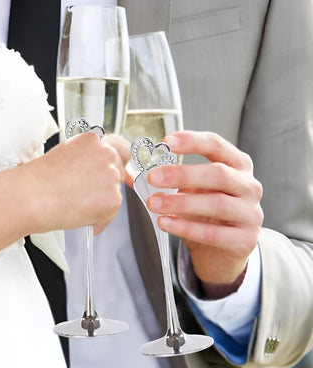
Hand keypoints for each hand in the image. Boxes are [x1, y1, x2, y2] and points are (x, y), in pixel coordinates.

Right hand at [24, 132, 129, 234]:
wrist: (30, 196)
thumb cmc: (39, 179)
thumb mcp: (64, 154)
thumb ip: (86, 156)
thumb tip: (95, 168)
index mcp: (93, 139)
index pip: (121, 146)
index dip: (118, 160)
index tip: (118, 169)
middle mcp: (106, 154)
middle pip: (119, 171)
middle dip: (106, 184)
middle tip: (84, 193)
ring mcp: (111, 176)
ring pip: (114, 193)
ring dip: (100, 202)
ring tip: (74, 203)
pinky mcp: (113, 199)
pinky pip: (110, 214)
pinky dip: (97, 220)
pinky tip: (78, 215)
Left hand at [144, 130, 262, 286]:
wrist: (223, 248)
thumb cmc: (206, 209)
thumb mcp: (194, 186)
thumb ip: (175, 175)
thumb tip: (140, 166)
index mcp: (237, 164)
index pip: (216, 145)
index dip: (191, 141)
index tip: (165, 142)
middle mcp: (249, 185)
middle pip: (218, 173)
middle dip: (182, 174)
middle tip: (152, 177)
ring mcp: (251, 214)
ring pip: (217, 204)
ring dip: (180, 202)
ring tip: (153, 203)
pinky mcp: (245, 240)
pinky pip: (213, 233)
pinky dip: (186, 227)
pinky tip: (165, 222)